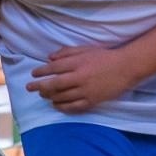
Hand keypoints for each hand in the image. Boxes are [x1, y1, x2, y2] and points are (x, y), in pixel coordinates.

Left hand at [25, 45, 139, 112]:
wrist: (126, 68)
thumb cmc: (104, 56)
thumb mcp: (85, 49)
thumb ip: (67, 52)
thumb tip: (49, 58)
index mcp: (78, 63)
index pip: (54, 68)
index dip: (41, 71)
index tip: (33, 74)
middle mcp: (80, 77)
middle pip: (54, 84)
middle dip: (39, 86)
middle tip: (30, 87)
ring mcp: (86, 91)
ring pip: (62, 97)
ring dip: (49, 96)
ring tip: (43, 95)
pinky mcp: (92, 101)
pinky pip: (73, 107)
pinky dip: (62, 107)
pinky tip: (56, 105)